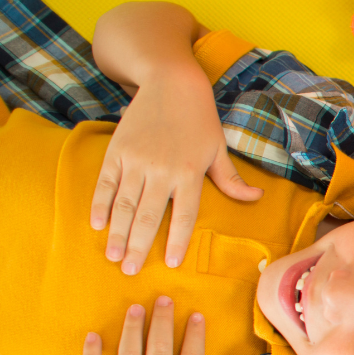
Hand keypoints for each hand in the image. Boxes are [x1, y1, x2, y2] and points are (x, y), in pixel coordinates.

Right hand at [91, 64, 261, 272]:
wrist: (171, 83)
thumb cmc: (199, 119)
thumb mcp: (218, 148)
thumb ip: (231, 179)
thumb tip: (256, 198)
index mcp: (190, 172)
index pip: (185, 215)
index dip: (178, 241)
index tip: (172, 263)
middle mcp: (162, 169)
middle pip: (150, 217)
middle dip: (139, 246)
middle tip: (131, 271)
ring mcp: (137, 160)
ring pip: (125, 205)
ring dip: (118, 233)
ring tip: (113, 257)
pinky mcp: (117, 151)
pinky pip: (106, 184)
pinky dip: (100, 205)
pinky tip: (97, 225)